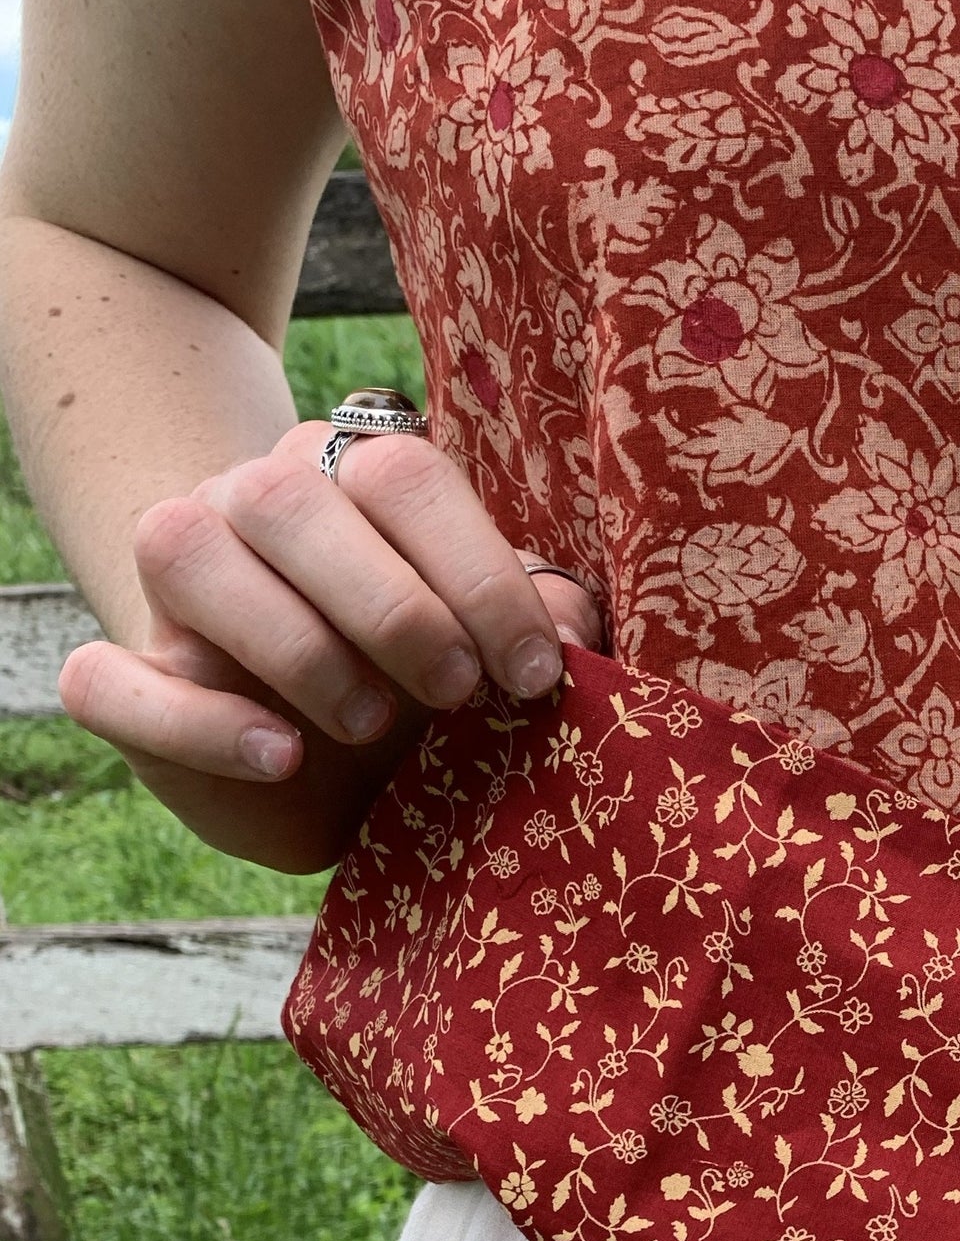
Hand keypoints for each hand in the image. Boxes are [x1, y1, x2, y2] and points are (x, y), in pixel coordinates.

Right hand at [57, 422, 605, 872]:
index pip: (402, 476)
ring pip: (187, 554)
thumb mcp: (496, 658)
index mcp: (353, 481)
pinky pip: (106, 679)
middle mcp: (252, 506)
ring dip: (296, 645)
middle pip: (290, 499)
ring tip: (372, 722)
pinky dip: (195, 721)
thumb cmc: (429, 687)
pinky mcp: (124, 681)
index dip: (477, 572)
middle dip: (393, 605)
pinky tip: (279, 756)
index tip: (534, 672)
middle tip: (457, 692)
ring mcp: (176, 587)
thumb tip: (574, 622)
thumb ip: (543, 625)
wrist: (331, 764)